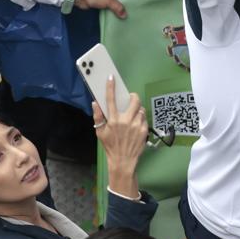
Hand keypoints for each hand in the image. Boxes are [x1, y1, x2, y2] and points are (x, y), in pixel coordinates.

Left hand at [75, 0, 129, 17]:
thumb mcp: (109, 0)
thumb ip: (118, 8)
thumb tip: (125, 16)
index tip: (137, 2)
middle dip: (126, 2)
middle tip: (133, 10)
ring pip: (115, 0)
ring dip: (118, 6)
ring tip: (126, 14)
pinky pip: (109, 4)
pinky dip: (112, 8)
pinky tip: (116, 15)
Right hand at [93, 76, 146, 199]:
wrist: (123, 160)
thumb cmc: (110, 145)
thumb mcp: (100, 133)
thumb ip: (98, 117)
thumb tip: (95, 103)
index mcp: (113, 120)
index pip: (111, 100)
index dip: (110, 87)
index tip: (111, 78)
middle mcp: (126, 121)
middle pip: (134, 100)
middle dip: (133, 97)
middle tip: (131, 99)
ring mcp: (136, 125)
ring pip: (140, 109)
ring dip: (137, 110)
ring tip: (132, 116)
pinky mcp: (144, 130)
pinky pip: (144, 118)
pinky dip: (141, 119)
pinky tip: (136, 125)